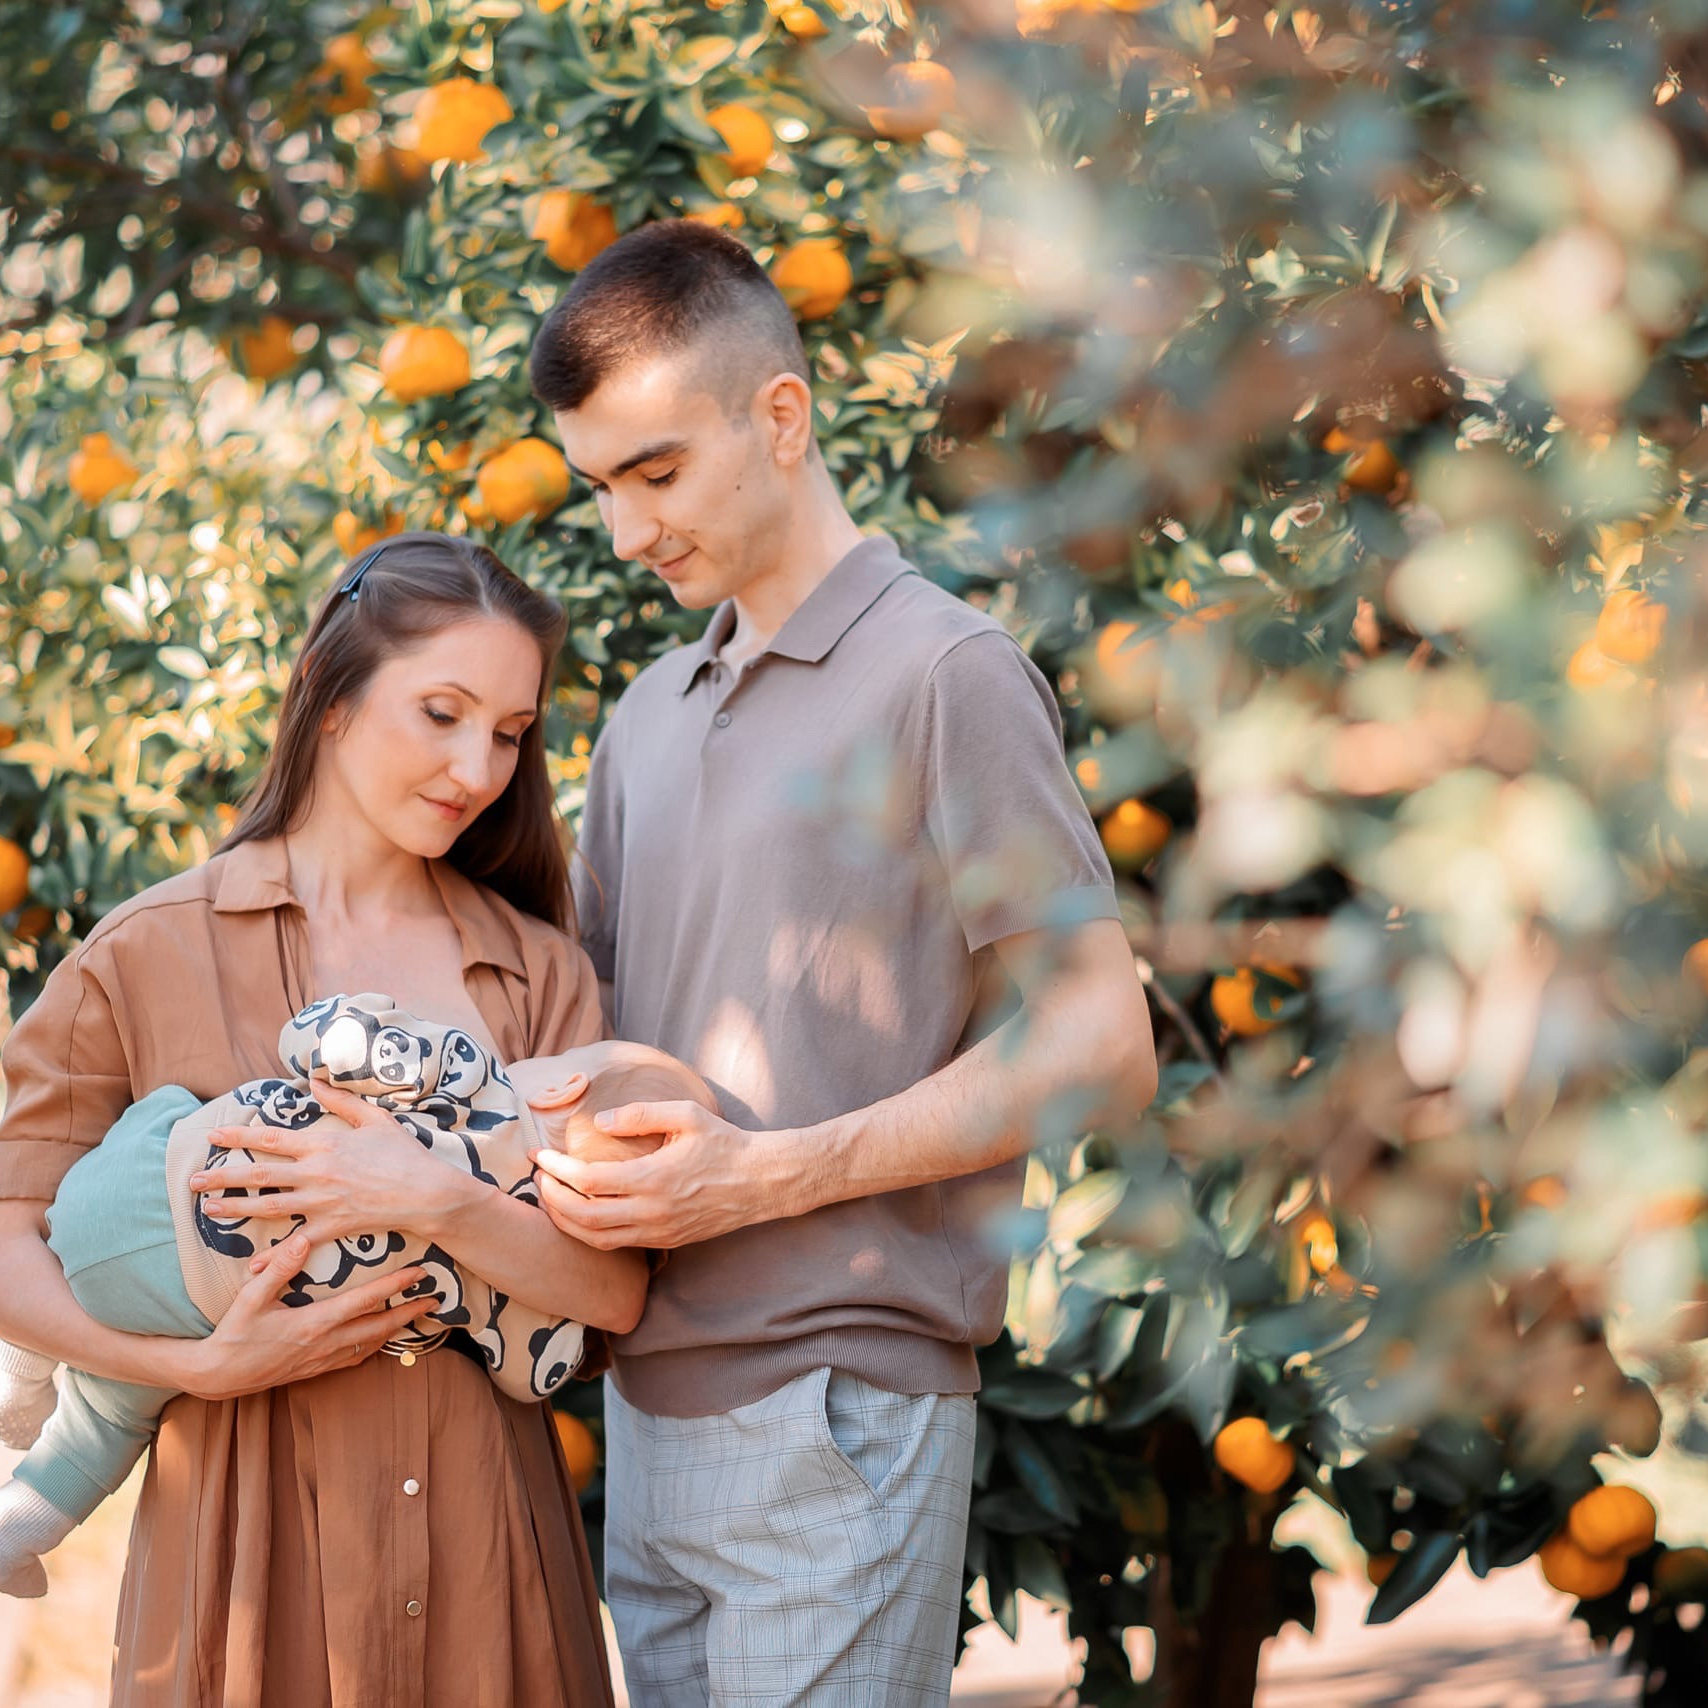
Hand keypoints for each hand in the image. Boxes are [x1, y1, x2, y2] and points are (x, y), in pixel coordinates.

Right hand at [174, 1233, 439, 1400]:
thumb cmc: (234, 1333)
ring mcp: (322, 1361)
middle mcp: (325, 1344)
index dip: (394, 1288)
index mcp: (313, 1323)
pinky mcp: (316, 1371)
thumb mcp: (250, 1297)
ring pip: (371, 1346)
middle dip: (409, 1313)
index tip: (419, 1274)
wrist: (218, 1376)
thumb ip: (279, 1269)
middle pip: (379, 1328)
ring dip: (396, 1331)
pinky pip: (355, 1360)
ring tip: (418, 1317)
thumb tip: (303, 1240)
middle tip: (436, 1300)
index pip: (364, 1302)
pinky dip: (375, 1349)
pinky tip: (382, 1341)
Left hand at [188, 1080, 460, 1246]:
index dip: (239, 1137)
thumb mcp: (375, 1119)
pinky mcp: (333, 1226)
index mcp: (323, 1145)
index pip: (271, 1139)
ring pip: (269, 1206)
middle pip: (259, 1175)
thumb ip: (342, 1101)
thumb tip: (314, 1082)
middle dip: (223, 1177)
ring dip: (235, 1208)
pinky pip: (297, 1242)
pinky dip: (274, 1256)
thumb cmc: (404, 1154)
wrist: (425, 1192)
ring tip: (209, 1210)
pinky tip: (251, 1265)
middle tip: (193, 1181)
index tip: (213, 1137)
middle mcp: (316, 1173)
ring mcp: (322, 1202)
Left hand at [531, 1100, 793, 1249]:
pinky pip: (616, 1244)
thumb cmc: (725, 1143)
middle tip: (537, 1178)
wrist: (761, 1182)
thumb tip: (600, 1122)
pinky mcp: (665, 1241)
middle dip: (551, 1199)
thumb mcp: (687, 1115)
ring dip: (565, 1221)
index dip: (557, 1169)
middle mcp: (651, 1212)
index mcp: (653, 1178)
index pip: (588, 1180)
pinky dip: (589, 1233)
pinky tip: (581, 1214)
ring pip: (596, 1239)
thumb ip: (641, 1114)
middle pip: (583, 1217)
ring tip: (550, 1198)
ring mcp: (658, 1232)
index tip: (540, 1155)